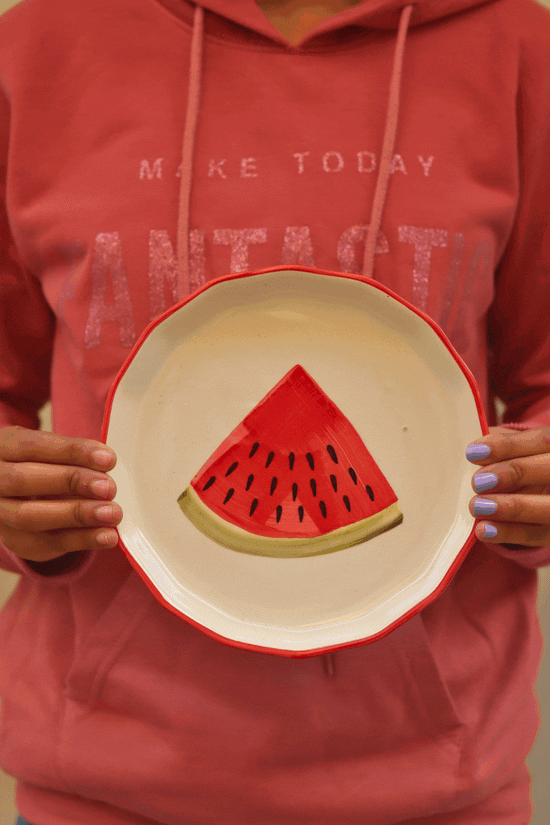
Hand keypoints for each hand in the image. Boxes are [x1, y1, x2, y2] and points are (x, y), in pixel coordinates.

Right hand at [0, 426, 121, 561]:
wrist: (17, 495)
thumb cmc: (42, 465)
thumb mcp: (48, 452)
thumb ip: (71, 457)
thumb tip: (106, 465)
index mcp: (4, 448)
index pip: (33, 446)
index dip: (71, 451)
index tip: (107, 458)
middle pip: (24, 480)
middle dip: (70, 482)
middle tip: (108, 488)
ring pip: (29, 516)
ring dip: (76, 515)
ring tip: (112, 513)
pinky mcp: (13, 540)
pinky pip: (45, 542)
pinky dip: (81, 540)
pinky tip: (107, 536)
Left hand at [466, 426, 549, 546]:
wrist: (532, 495)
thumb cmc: (514, 462)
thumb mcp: (510, 448)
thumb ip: (497, 444)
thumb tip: (475, 449)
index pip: (541, 441)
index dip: (508, 446)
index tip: (473, 452)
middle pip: (549, 470)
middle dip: (514, 473)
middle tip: (478, 481)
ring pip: (547, 507)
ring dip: (511, 507)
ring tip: (477, 507)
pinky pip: (537, 535)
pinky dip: (509, 533)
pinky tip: (483, 530)